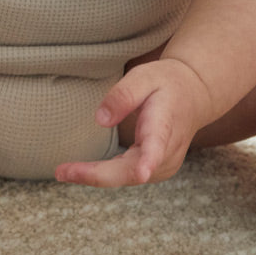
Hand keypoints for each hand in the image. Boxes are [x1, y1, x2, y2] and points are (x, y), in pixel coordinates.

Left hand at [55, 58, 213, 187]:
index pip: (157, 145)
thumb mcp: (144, 77)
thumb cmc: (166, 83)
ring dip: (96, 177)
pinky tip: (82, 171)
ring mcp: (164, 164)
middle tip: (61, 172)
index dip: (148, 161)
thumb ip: (123, 95)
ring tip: (64, 172)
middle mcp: (167, 151)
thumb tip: (100, 119)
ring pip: (128, 178)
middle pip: (133, 171)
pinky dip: (105, 175)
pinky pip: (129, 176)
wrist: (194, 95)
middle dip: (97, 175)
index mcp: (165, 124)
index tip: (142, 173)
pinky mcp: (157, 169)